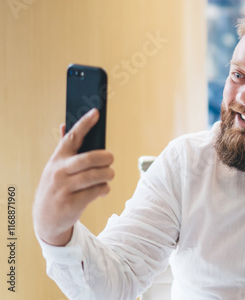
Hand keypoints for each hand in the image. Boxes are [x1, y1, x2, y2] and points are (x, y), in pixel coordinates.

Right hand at [33, 108, 113, 245]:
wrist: (46, 218)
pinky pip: (97, 191)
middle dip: (106, 157)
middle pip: (89, 158)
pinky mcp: (71, 203)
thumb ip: (64, 148)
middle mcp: (59, 172)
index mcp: (57, 159)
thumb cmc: (56, 186)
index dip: (84, 124)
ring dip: (107, 174)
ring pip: (96, 175)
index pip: (72, 137)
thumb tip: (65, 124)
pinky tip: (103, 189)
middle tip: (110, 158)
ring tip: (108, 175)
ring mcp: (64, 188)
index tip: (96, 112)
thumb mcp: (55, 167)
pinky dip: (104, 189)